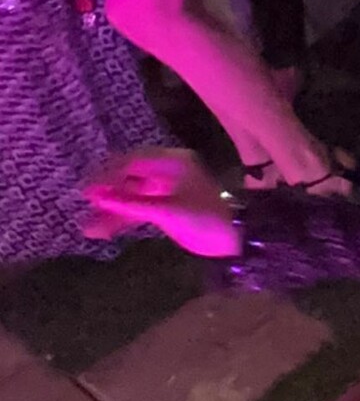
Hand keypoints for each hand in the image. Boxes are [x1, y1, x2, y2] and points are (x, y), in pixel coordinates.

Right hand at [82, 148, 239, 255]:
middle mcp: (166, 172)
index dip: (109, 174)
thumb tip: (100, 198)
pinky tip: (103, 231)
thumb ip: (132, 205)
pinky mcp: (164, 208)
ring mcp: (164, 190)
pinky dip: (123, 220)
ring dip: (112, 211)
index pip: (134, 161)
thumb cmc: (204, 219)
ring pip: (132, 196)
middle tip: (85, 204)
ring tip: (89, 228)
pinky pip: (138, 210)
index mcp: (173, 162)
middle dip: (107, 192)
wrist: (232, 240)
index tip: (89, 190)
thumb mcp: (167, 212)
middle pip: (129, 177)